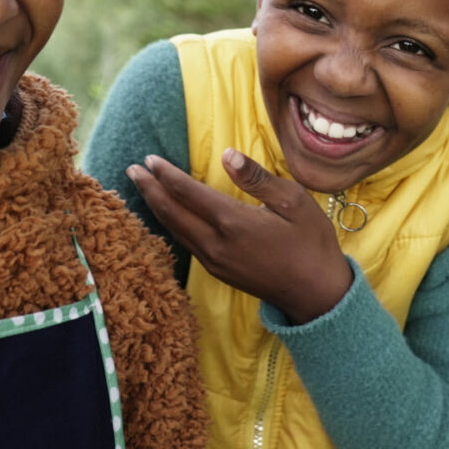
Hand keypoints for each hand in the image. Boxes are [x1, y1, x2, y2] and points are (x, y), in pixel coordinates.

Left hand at [125, 148, 352, 323]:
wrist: (317, 293)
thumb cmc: (311, 242)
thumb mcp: (294, 201)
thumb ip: (257, 178)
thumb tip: (227, 155)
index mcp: (233, 222)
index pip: (188, 192)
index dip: (166, 174)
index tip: (149, 159)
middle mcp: (216, 243)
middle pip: (172, 213)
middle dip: (149, 189)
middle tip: (132, 169)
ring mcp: (215, 261)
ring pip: (175, 230)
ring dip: (156, 207)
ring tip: (143, 188)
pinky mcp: (218, 271)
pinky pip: (186, 243)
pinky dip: (171, 225)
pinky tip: (169, 216)